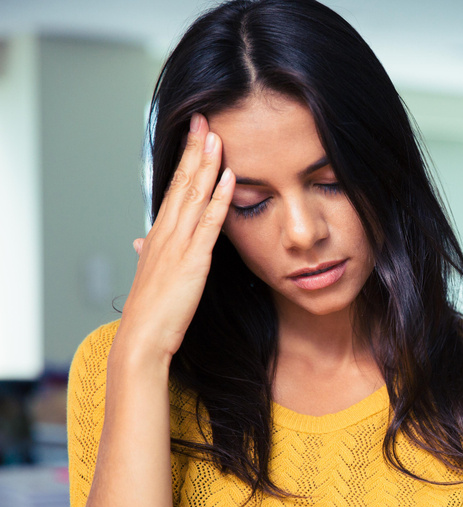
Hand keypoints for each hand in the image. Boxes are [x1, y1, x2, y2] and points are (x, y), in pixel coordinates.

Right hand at [118, 113, 233, 362]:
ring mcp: (178, 245)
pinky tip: (229, 178)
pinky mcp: (193, 261)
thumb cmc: (151, 311)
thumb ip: (149, 252)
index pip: (173, 187)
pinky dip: (220, 198)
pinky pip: (209, 223)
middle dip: (194, 149)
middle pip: (182, 182)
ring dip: (207, 164)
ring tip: (217, 136)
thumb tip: (139, 240)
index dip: (185, 159)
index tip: (195, 135)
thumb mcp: (149, 275)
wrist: (143, 339)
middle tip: (204, 118)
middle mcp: (165, 233)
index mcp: (157, 235)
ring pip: (194, 195)